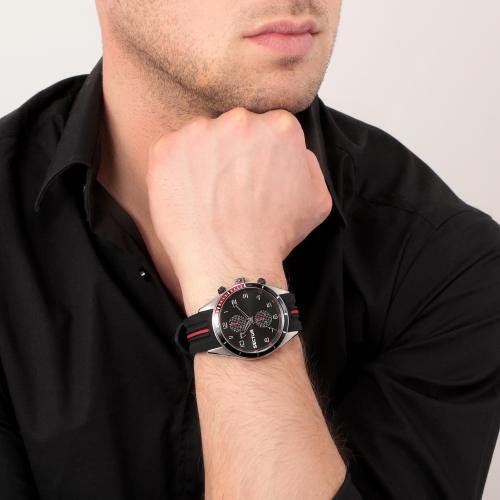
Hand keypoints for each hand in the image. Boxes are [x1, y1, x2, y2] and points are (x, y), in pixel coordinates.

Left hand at [145, 107, 332, 309]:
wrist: (230, 264)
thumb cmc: (273, 237)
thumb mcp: (316, 199)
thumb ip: (308, 162)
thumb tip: (293, 151)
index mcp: (280, 127)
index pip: (268, 127)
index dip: (260, 154)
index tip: (254, 175)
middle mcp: (240, 121)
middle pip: (235, 127)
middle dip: (233, 152)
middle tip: (231, 188)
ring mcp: (200, 132)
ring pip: (203, 137)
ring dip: (205, 158)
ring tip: (208, 196)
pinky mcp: (167, 148)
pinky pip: (171, 150)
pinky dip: (176, 169)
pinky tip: (188, 196)